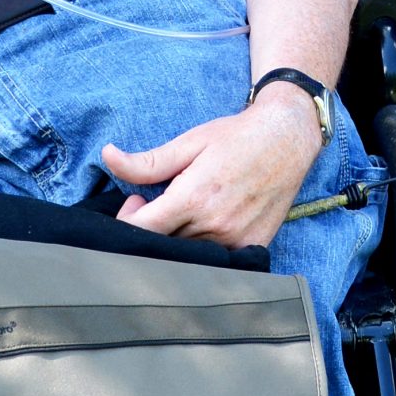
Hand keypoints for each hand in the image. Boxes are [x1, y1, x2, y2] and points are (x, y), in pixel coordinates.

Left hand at [102, 88, 323, 248]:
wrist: (287, 139)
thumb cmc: (236, 137)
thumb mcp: (188, 143)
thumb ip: (146, 161)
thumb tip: (107, 156)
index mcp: (194, 198)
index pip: (142, 230)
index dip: (128, 220)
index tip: (137, 201)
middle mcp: (215, 225)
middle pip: (162, 245)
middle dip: (151, 227)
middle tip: (158, 204)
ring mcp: (235, 240)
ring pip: (188, 255)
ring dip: (177, 237)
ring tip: (184, 209)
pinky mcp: (252, 246)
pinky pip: (215, 258)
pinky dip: (202, 245)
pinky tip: (206, 221)